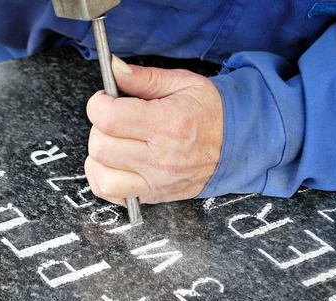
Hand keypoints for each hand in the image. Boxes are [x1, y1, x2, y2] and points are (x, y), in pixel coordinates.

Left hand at [85, 56, 223, 204]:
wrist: (237, 146)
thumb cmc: (212, 114)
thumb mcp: (183, 84)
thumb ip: (144, 77)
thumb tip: (113, 68)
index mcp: (167, 124)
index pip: (108, 118)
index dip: (98, 104)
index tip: (105, 100)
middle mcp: (160, 158)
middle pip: (100, 146)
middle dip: (99, 128)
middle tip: (113, 120)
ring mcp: (156, 181)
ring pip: (102, 176)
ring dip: (98, 158)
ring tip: (112, 143)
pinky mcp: (153, 195)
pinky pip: (112, 196)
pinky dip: (103, 180)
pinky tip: (114, 165)